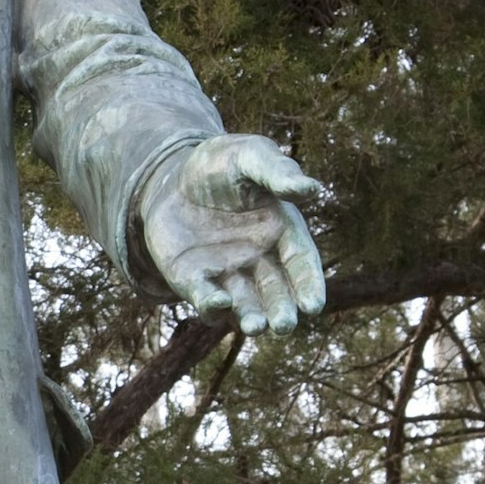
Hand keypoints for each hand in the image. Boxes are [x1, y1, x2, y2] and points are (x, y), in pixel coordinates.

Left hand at [138, 134, 327, 333]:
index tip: (313, 305)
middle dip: (281, 310)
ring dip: (251, 317)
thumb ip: (276, 172)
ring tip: (256, 327)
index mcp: (282, 231)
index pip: (301, 263)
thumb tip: (311, 190)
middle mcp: (258, 259)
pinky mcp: (193, 279)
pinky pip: (204, 297)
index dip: (309, 285)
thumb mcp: (249, 156)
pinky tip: (217, 302)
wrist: (172, 174)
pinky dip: (211, 304)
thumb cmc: (222, 163)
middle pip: (276, 292)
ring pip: (244, 304)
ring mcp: (226, 273)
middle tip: (285, 325)